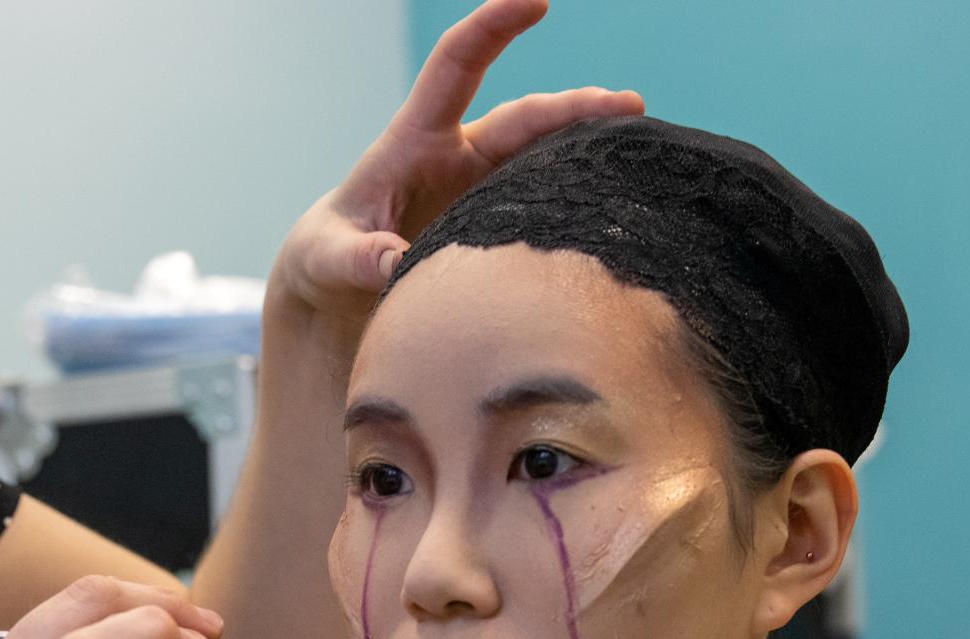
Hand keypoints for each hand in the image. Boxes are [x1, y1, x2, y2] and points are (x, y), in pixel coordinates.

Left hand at [271, 0, 642, 323]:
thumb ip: (358, 259)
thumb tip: (392, 266)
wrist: (340, 281)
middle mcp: (458, 151)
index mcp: (416, 138)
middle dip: (575, 106)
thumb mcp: (330, 258)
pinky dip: (578, 194)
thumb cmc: (330, 256)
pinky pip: (544, 198)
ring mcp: (482, 185)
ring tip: (639, 147)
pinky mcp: (497, 219)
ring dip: (589, 149)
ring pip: (544, 156)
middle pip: (525, 116)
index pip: (457, 63)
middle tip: (630, 105)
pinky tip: (616, 202)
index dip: (492, 26)